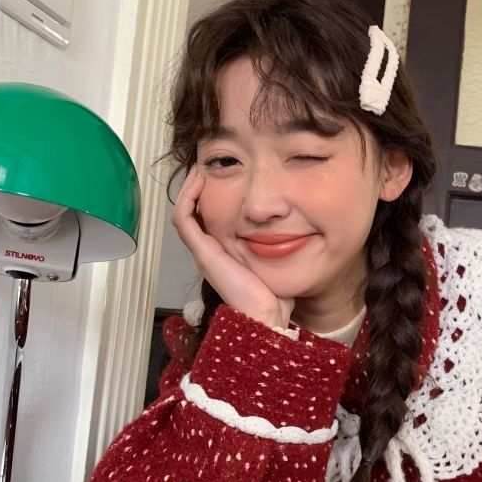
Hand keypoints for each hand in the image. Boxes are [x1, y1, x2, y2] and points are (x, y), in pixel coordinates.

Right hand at [171, 166, 293, 328]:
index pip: (207, 219)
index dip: (210, 197)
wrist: (266, 315)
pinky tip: (200, 180)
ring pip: (184, 212)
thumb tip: (296, 230)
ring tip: (201, 168)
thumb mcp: (277, 263)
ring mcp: (204, 252)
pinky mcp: (204, 252)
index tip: (223, 176)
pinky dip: (188, 198)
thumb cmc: (274, 297)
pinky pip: (184, 219)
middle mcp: (209, 252)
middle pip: (193, 213)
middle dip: (198, 188)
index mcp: (223, 254)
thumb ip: (279, 247)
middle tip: (209, 166)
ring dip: (190, 188)